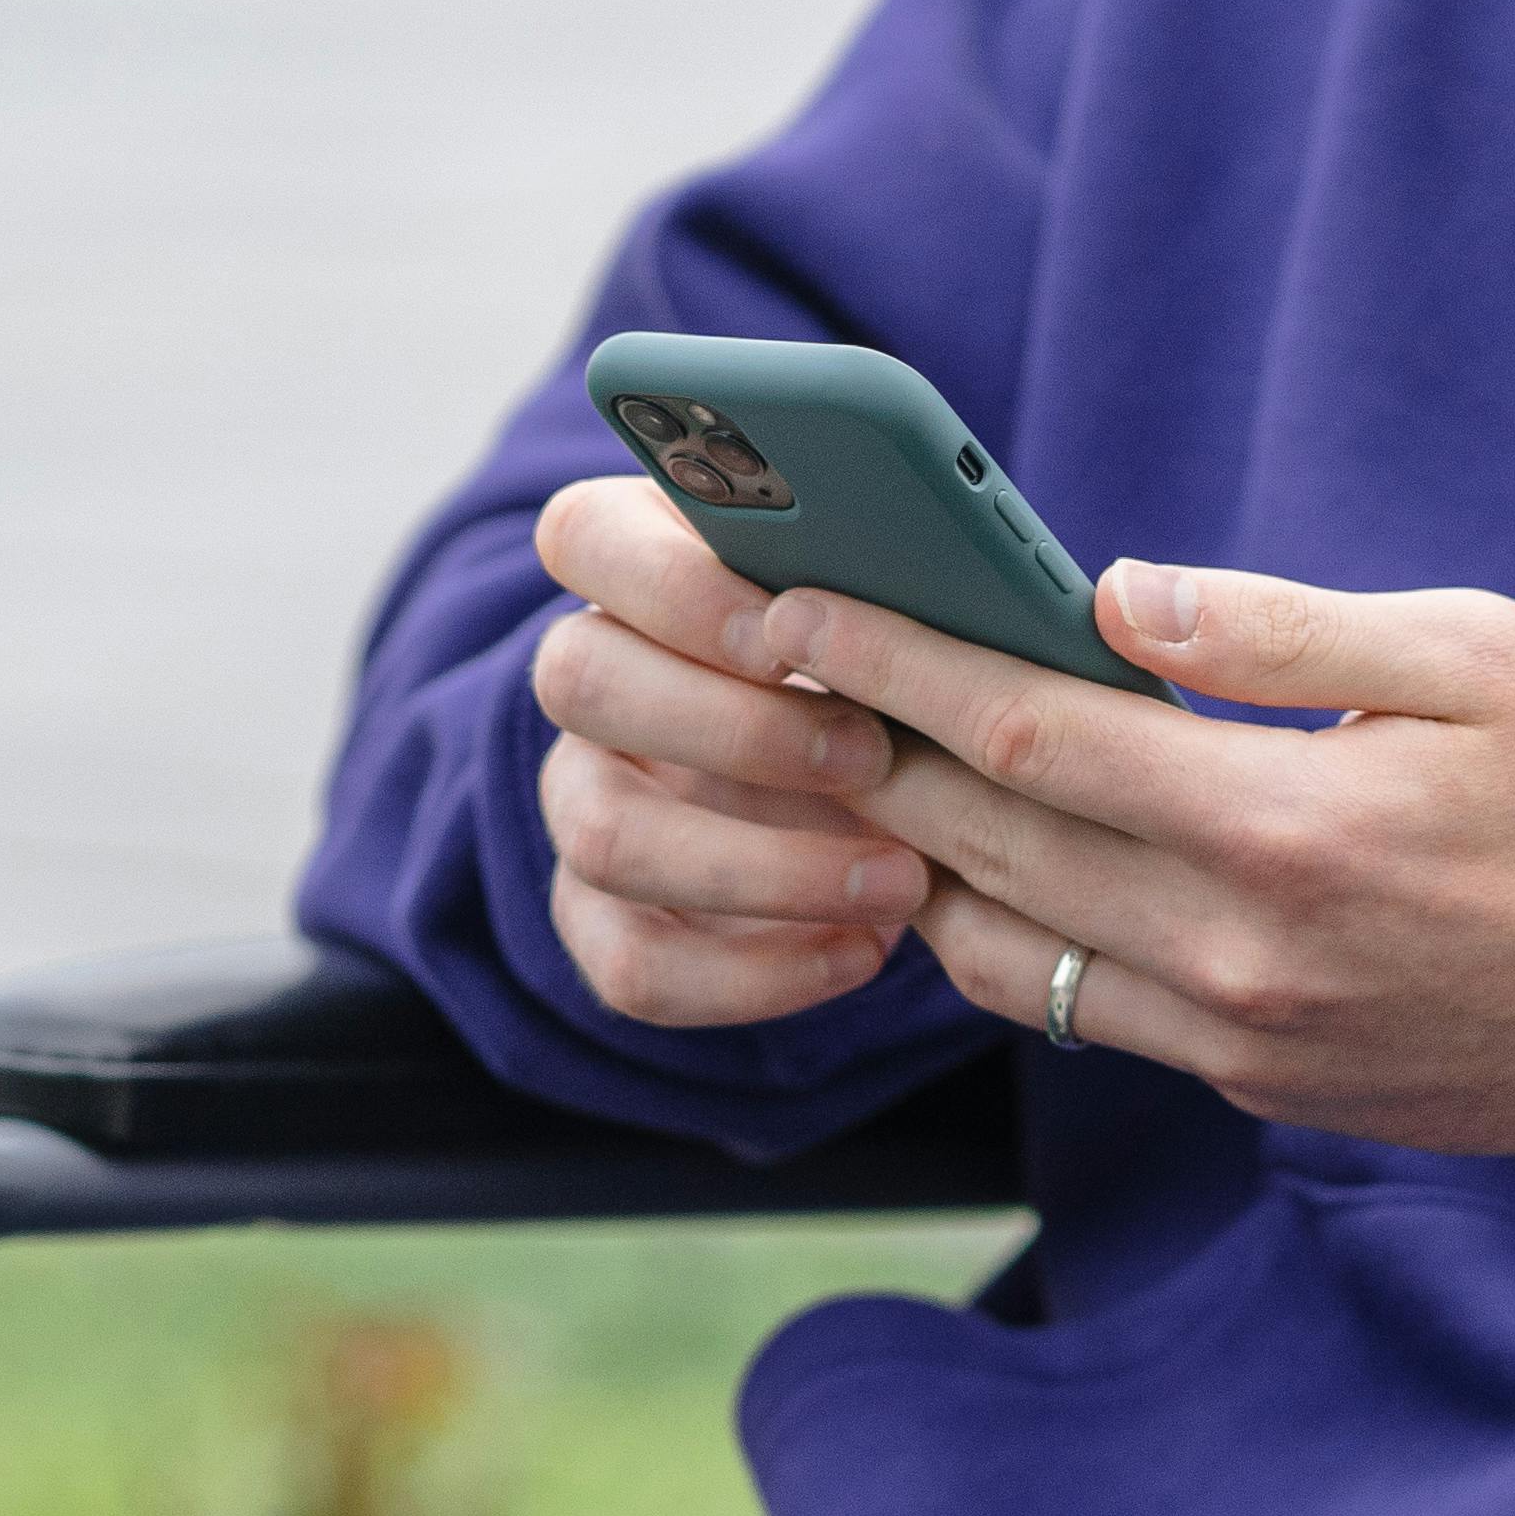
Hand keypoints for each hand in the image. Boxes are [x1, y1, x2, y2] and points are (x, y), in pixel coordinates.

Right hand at [524, 478, 933, 1029]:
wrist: (884, 780)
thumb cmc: (890, 662)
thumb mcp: (890, 608)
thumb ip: (877, 582)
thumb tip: (935, 577)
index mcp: (632, 566)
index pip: (583, 540)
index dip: (675, 590)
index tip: (790, 635)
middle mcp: (587, 677)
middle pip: (579, 681)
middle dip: (733, 729)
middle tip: (869, 755)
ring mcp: (582, 801)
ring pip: (605, 836)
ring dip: (760, 868)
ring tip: (901, 880)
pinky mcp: (601, 917)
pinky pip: (635, 966)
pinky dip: (756, 974)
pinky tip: (866, 951)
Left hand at [532, 479, 1514, 1155]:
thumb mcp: (1474, 653)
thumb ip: (1281, 628)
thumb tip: (1114, 597)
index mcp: (1279, 828)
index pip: (1023, 740)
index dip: (893, 667)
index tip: (798, 608)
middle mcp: (1236, 956)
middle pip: (980, 854)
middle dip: (868, 757)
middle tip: (790, 678)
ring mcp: (1242, 1040)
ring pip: (1002, 956)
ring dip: (923, 865)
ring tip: (879, 770)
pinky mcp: (1264, 1086)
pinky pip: (1088, 1011)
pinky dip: (1019, 935)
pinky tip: (1008, 862)